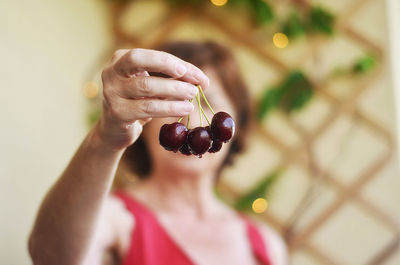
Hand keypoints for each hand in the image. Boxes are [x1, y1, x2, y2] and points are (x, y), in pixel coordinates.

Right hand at [95, 48, 209, 150]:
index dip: (172, 61)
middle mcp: (111, 72)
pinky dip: (169, 108)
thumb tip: (202, 80)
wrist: (115, 130)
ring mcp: (111, 93)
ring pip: (146, 86)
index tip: (195, 73)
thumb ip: (173, 79)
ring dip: (174, 90)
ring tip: (192, 96)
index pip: (149, 55)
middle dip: (168, 67)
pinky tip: (184, 109)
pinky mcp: (117, 113)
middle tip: (192, 81)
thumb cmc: (138, 102)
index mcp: (120, 59)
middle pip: (138, 61)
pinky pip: (147, 108)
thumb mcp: (153, 86)